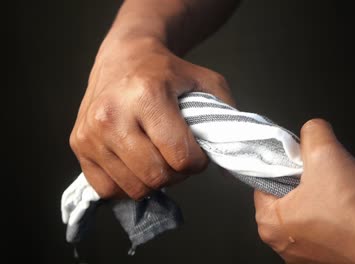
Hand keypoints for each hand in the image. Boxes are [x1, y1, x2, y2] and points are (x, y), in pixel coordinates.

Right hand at [69, 37, 233, 199]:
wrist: (125, 57)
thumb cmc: (168, 73)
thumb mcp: (207, 82)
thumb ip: (225, 117)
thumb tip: (228, 159)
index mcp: (147, 95)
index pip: (181, 158)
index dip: (198, 162)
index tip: (197, 149)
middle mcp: (112, 115)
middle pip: (157, 177)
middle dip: (177, 173)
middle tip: (178, 155)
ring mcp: (90, 132)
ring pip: (134, 188)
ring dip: (153, 180)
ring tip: (157, 156)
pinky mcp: (78, 144)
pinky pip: (109, 189)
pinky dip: (128, 183)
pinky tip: (136, 162)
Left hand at [254, 119, 354, 263]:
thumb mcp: (326, 152)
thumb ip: (312, 133)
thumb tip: (313, 130)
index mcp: (271, 223)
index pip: (265, 182)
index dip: (285, 164)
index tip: (300, 157)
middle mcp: (286, 245)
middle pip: (293, 195)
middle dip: (314, 178)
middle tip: (329, 171)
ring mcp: (310, 256)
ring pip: (316, 209)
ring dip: (332, 193)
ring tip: (350, 187)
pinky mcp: (334, 259)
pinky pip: (333, 226)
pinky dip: (345, 212)